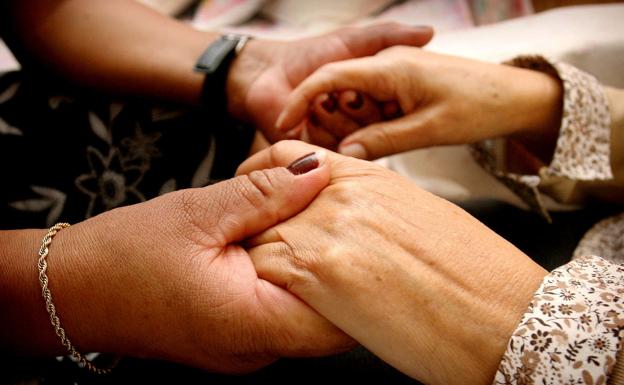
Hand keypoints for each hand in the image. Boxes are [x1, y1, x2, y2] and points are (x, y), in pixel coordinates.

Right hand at [46, 158, 350, 371]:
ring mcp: (247, 347)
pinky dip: (294, 278)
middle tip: (354, 218)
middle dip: (349, 268)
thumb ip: (265, 194)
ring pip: (310, 315)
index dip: (369, 279)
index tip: (377, 235)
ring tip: (322, 223)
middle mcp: (256, 348)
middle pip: (333, 319)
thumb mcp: (199, 212)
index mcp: (249, 323)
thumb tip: (318, 171)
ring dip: (320, 271)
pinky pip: (284, 311)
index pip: (342, 322)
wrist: (73, 291)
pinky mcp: (238, 335)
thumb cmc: (123, 256)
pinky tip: (287, 242)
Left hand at [226, 24, 432, 143]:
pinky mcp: (317, 152)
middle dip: (358, 110)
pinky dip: (315, 130)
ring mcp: (339, 140)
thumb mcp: (352, 41)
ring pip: (351, 143)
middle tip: (342, 95)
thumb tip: (429, 32)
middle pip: (375, 132)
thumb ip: (388, 36)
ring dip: (334, 118)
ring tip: (320, 102)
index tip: (378, 91)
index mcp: (375, 102)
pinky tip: (303, 117)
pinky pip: (326, 151)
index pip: (397, 113)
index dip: (390, 103)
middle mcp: (361, 124)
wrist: (266, 70)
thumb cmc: (309, 53)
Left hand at [238, 141, 547, 384]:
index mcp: (366, 176)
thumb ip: (366, 205)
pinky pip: (264, 271)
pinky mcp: (320, 271)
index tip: (253, 198)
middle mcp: (341, 193)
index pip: (286, 157)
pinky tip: (296, 306)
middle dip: (256, 230)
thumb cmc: (471, 271)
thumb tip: (337, 210)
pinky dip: (267, 291)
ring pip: (258, 238)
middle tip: (266, 258)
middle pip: (264, 201)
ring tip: (290, 291)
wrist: (502, 314)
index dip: (258, 175)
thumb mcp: (414, 215)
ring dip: (263, 264)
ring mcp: (328, 228)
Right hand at [276, 48, 561, 159]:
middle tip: (359, 147)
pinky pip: (373, 104)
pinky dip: (373, 123)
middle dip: (337, 122)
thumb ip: (383, 141)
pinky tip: (392, 136)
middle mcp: (387, 64)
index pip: (329, 77)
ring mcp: (395, 72)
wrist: (518, 95)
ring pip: (355, 101)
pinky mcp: (403, 83)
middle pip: (338, 93)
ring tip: (388, 140)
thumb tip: (344, 155)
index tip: (282, 125)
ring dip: (358, 125)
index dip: (300, 100)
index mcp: (390, 67)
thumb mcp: (429, 129)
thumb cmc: (480, 106)